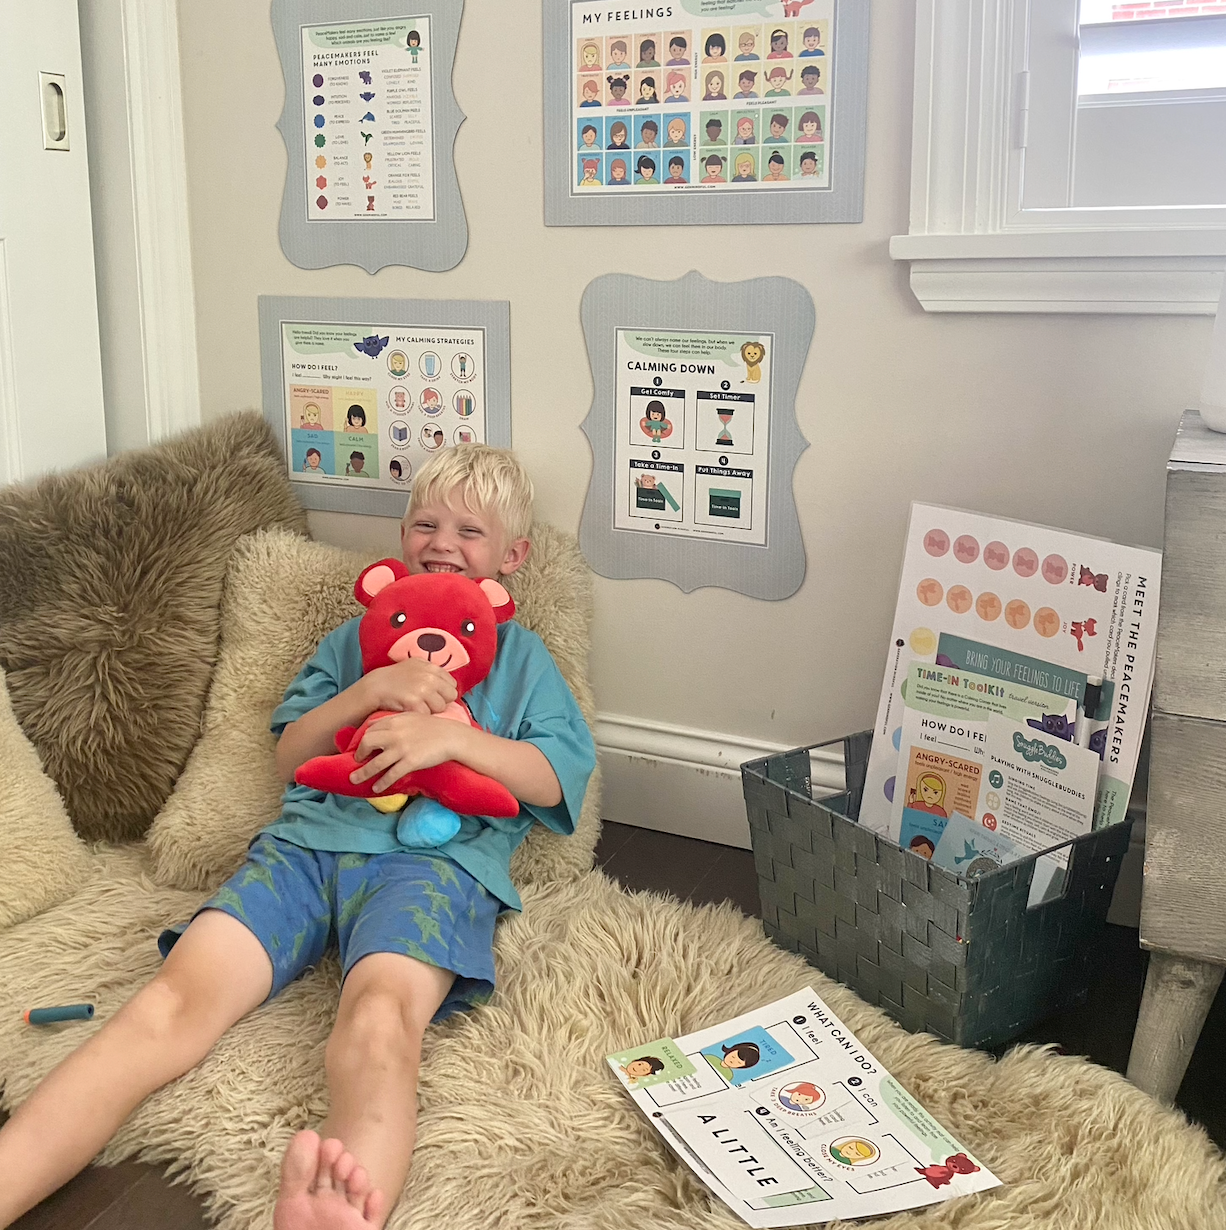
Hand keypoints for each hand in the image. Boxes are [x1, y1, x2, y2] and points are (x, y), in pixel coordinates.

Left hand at [350, 712, 465, 793]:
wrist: (451, 736)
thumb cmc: (433, 727)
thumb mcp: (412, 717)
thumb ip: (395, 721)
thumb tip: (378, 728)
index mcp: (395, 721)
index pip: (370, 729)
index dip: (362, 739)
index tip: (360, 747)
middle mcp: (395, 734)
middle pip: (367, 743)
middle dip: (359, 754)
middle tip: (357, 761)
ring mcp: (402, 749)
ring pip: (376, 763)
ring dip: (363, 773)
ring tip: (355, 780)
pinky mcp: (411, 762)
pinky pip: (392, 774)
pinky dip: (382, 783)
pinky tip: (376, 788)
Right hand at [360, 658, 456, 715]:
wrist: (375, 687)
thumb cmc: (395, 678)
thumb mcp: (415, 666)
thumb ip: (433, 672)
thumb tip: (449, 684)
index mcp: (432, 668)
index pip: (452, 685)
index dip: (443, 692)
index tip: (433, 695)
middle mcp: (430, 677)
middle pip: (450, 696)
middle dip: (440, 701)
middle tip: (426, 703)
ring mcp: (423, 689)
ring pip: (440, 707)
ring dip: (431, 710)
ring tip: (417, 706)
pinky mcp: (415, 703)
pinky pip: (427, 715)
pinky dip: (420, 716)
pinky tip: (411, 711)